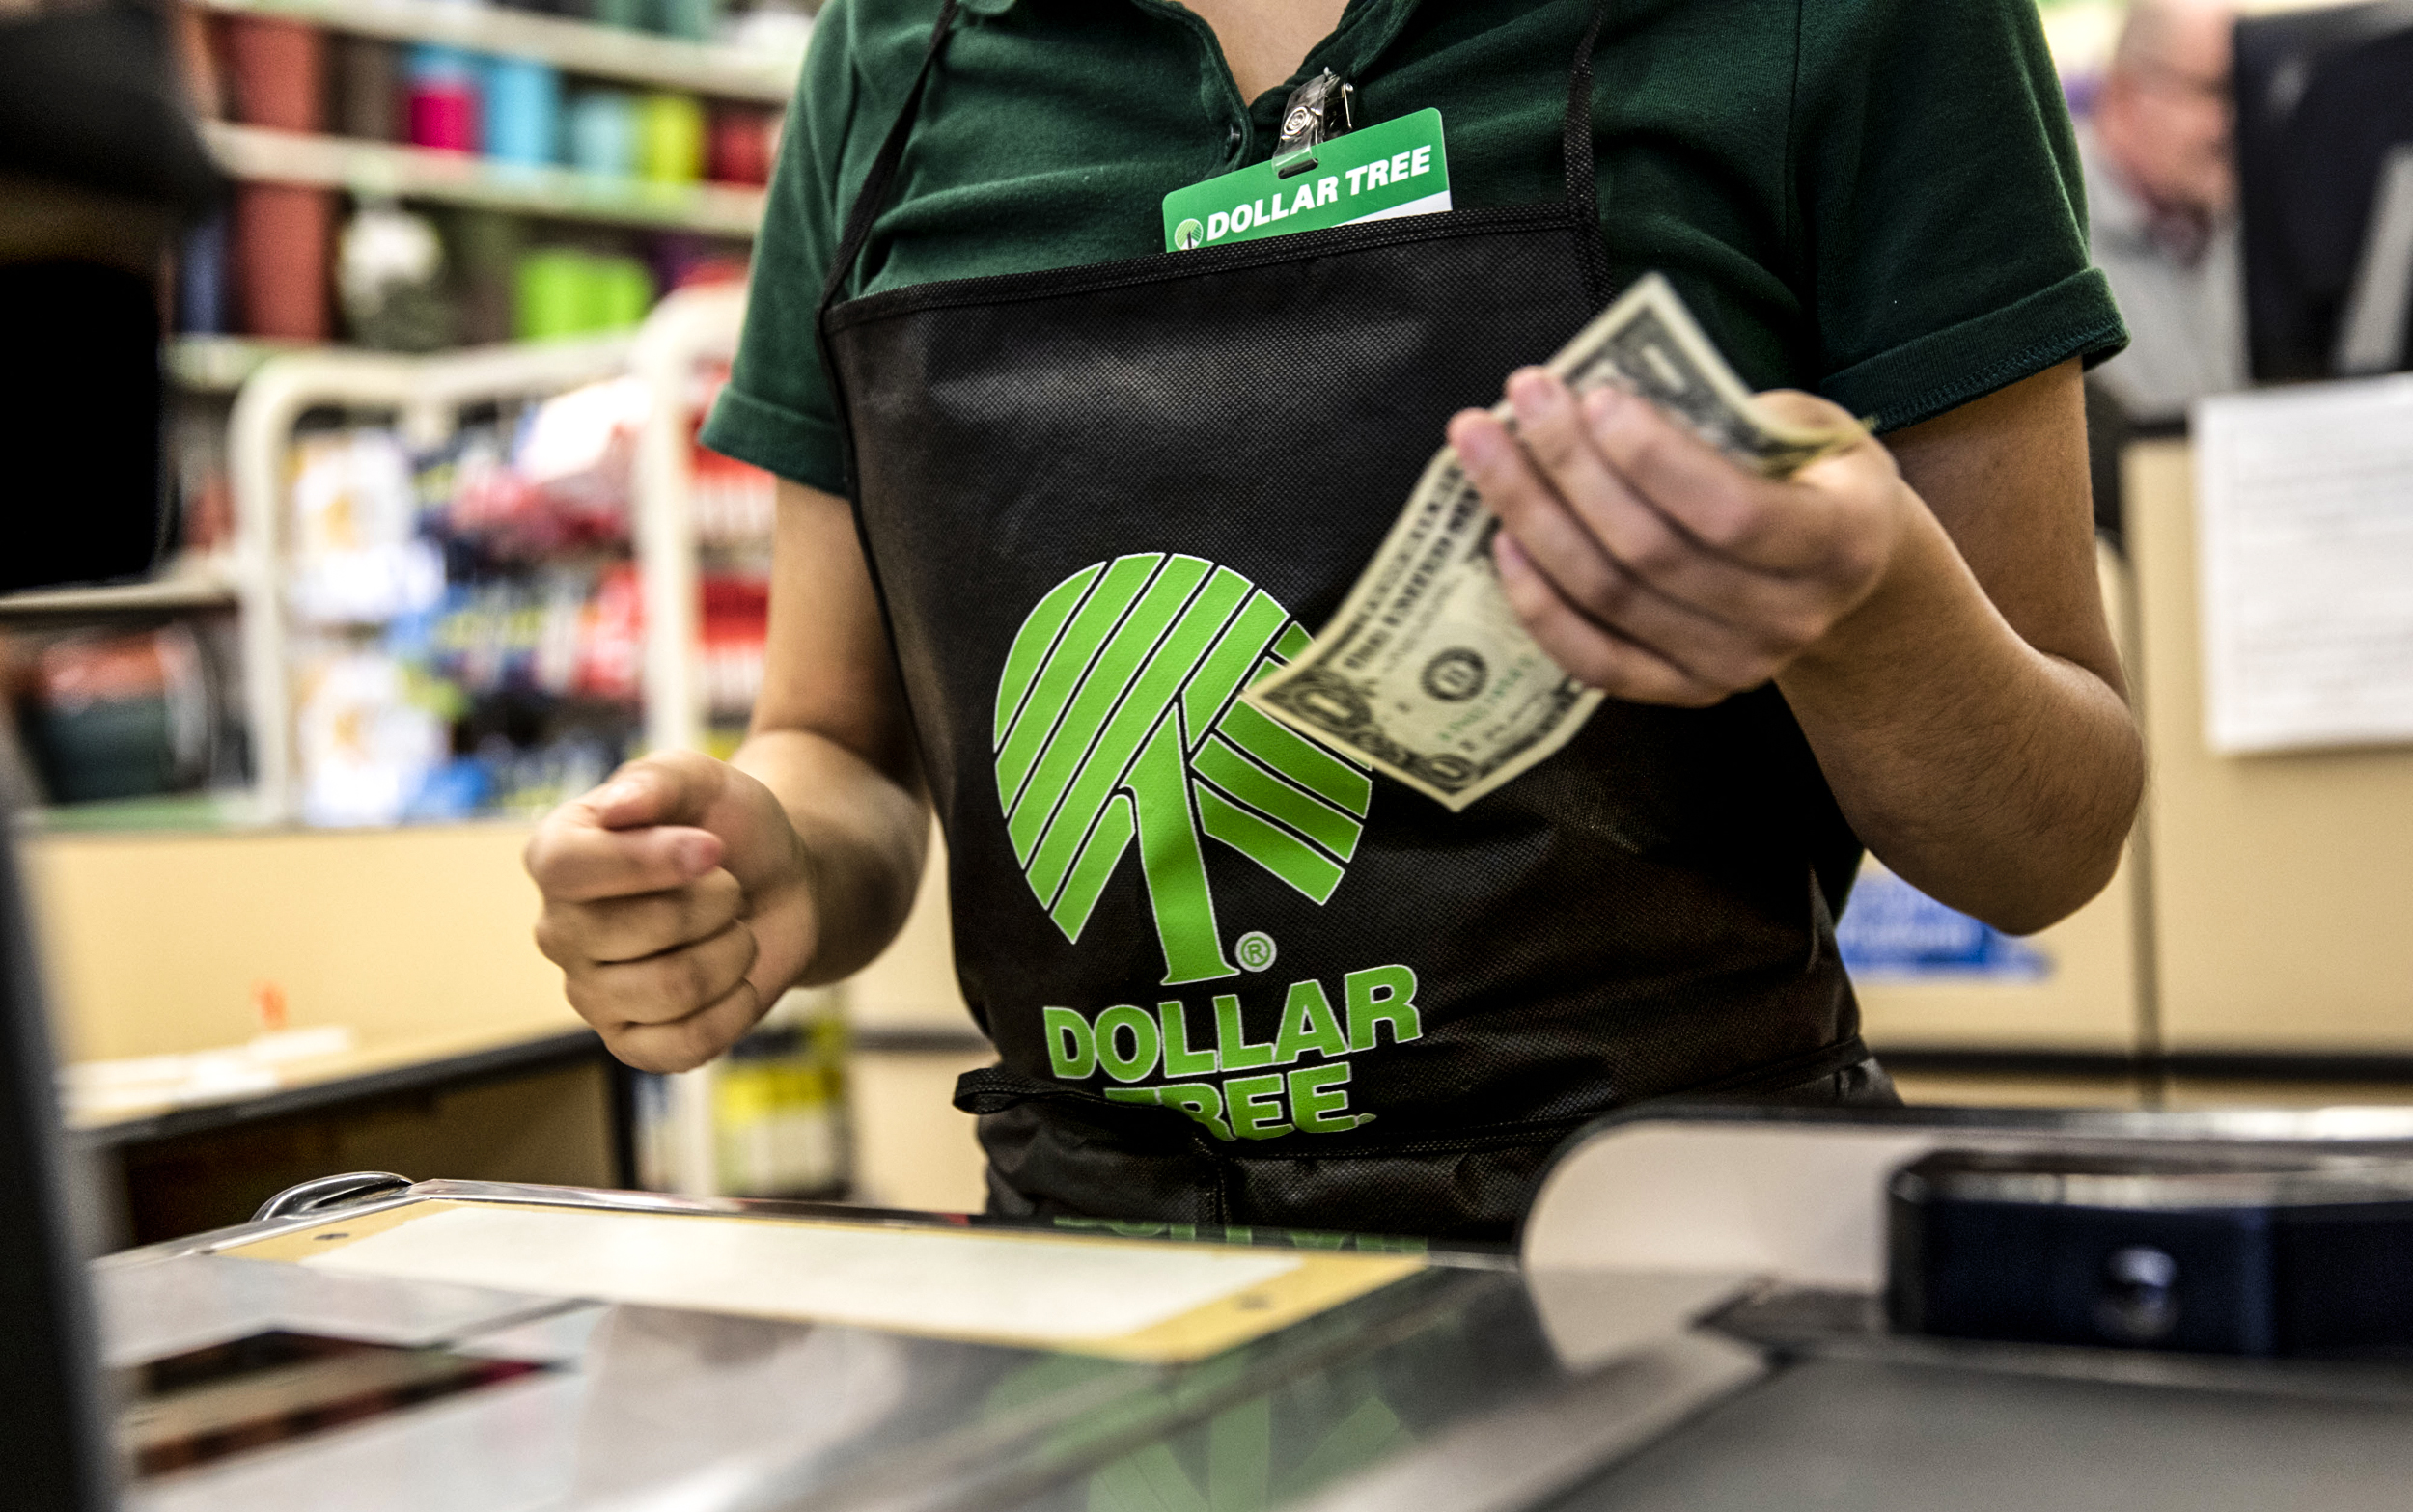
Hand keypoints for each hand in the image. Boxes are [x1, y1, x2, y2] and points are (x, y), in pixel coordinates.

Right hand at [527, 750, 817, 1071]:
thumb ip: (658, 780)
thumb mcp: (702, 779)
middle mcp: (558, 930)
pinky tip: (738, 979)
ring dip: (734, 951)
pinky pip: (687, 1045)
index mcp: (555, 856)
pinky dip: (736, 1006)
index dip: (650, 861)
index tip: (712, 848)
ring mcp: (589, 994)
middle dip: (717, 901)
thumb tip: (615, 808)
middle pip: (642, 928)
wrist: (774, 885)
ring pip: (676, 988)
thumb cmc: (726, 827)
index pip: (569, 868)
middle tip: (727, 887)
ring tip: (733, 928)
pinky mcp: (630, 1044)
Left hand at [1447, 368, 1915, 706]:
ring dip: (1534, 519)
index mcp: (1840, 542)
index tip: (1595, 395)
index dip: (1654, 457)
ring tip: (1485, 449)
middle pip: (1651, 553)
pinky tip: (1502, 540)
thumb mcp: (1803, 426)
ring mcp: (1738, 668)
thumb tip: (1602, 400)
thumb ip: (1727, 415)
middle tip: (1519, 399)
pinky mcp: (1686, 693)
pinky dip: (1540, 605)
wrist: (1843, 571)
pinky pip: (1596, 662)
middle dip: (1571, 467)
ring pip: (1611, 599)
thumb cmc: (1808, 476)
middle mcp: (1793, 620)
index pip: (1732, 511)